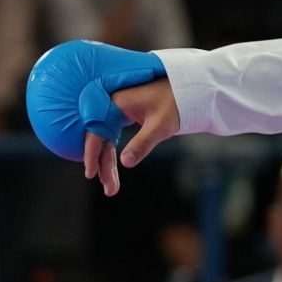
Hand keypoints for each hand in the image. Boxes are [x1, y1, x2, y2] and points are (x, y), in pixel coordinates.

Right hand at [84, 78, 177, 195]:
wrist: (190, 91)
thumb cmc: (176, 104)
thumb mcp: (160, 126)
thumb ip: (143, 143)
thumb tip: (126, 162)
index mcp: (116, 104)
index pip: (96, 132)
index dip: (92, 154)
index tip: (91, 173)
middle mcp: (113, 107)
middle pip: (100, 140)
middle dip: (103, 165)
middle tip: (109, 190)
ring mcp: (118, 112)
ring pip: (107, 141)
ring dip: (108, 163)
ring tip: (111, 188)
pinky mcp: (125, 116)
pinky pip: (113, 137)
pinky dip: (114, 154)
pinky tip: (112, 169)